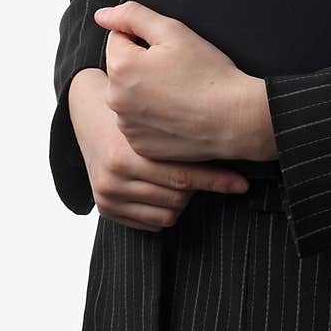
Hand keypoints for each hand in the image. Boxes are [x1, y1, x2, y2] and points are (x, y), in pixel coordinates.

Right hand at [69, 68, 250, 230]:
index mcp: (126, 155)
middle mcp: (114, 179)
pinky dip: (165, 209)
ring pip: (168, 214)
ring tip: (180, 175)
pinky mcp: (105, 209)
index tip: (241, 184)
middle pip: (178, 198)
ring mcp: (107, 196)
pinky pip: (152, 223)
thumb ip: (182, 130)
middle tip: (203, 167)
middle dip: (197, 185)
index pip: (182, 177)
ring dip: (182, 198)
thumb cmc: (131, 107)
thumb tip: (228, 140)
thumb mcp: (153, 111)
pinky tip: (165, 188)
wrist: (88, 113)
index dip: (217, 181)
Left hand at [93, 1, 254, 161]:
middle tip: (177, 73)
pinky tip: (177, 115)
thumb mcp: (173, 31)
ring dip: (145, 93)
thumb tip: (102, 15)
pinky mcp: (140, 146)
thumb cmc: (209, 73)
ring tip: (179, 95)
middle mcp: (115, 100)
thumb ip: (132, 16)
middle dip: (141, 66)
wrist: (235, 119)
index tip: (169, 53)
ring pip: (129, 97)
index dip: (145, 40)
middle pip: (121, 69)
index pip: (118, 39)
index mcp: (120, 67)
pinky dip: (152, 118)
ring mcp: (127, 127)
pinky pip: (138, 123)